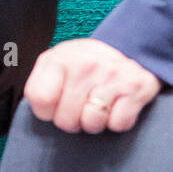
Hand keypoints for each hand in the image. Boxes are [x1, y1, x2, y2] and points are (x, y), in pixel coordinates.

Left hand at [25, 38, 161, 132]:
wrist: (128, 47)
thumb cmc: (85, 65)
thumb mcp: (56, 63)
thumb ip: (40, 84)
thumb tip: (36, 107)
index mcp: (61, 57)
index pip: (40, 99)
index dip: (46, 111)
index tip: (55, 103)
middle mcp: (86, 63)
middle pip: (66, 120)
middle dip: (73, 120)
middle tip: (82, 103)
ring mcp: (112, 73)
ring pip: (92, 124)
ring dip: (96, 121)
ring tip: (99, 103)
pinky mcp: (136, 86)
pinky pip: (119, 124)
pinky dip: (119, 120)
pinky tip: (117, 103)